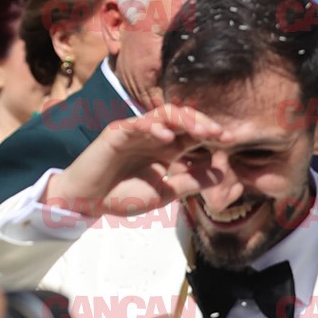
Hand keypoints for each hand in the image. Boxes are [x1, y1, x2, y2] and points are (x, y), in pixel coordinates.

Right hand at [44, 104, 224, 218]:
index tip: (230, 141)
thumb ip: (190, 182)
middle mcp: (153, 136)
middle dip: (203, 124)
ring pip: (163, 115)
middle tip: (221, 133)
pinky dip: (154, 128)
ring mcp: (136, 131)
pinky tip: (168, 138)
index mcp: (166, 149)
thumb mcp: (165, 193)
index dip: (211, 135)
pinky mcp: (117, 132)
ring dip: (184, 120)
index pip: (193, 135)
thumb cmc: (123, 196)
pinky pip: (137, 124)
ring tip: (201, 132)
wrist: (87, 202)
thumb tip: (221, 174)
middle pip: (183, 119)